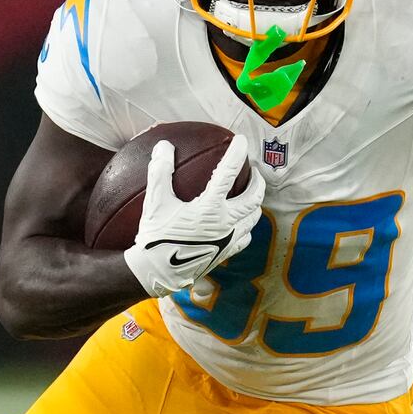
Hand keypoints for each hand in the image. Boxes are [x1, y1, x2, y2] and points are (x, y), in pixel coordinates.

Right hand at [123, 134, 264, 296]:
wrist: (157, 273)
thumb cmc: (155, 237)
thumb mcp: (155, 202)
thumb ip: (160, 172)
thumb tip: (164, 146)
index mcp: (209, 208)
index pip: (228, 173)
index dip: (236, 153)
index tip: (240, 140)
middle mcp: (225, 223)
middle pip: (254, 197)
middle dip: (258, 181)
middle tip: (253, 171)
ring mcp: (228, 239)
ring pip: (253, 218)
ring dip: (255, 202)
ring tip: (250, 194)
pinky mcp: (226, 253)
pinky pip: (245, 237)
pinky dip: (247, 226)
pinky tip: (239, 223)